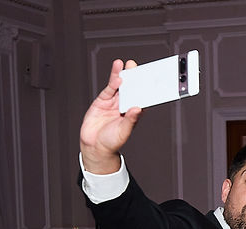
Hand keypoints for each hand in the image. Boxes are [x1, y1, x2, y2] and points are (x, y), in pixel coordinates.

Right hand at [79, 59, 142, 173]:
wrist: (94, 146)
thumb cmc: (111, 142)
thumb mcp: (124, 131)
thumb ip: (130, 119)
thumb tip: (138, 108)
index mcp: (133, 113)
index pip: (141, 98)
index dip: (146, 89)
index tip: (151, 80)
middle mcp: (124, 106)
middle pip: (131, 89)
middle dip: (134, 78)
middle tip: (137, 67)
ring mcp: (113, 103)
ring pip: (119, 87)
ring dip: (123, 75)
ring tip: (127, 65)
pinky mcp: (102, 102)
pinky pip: (109, 90)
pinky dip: (113, 83)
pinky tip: (117, 76)